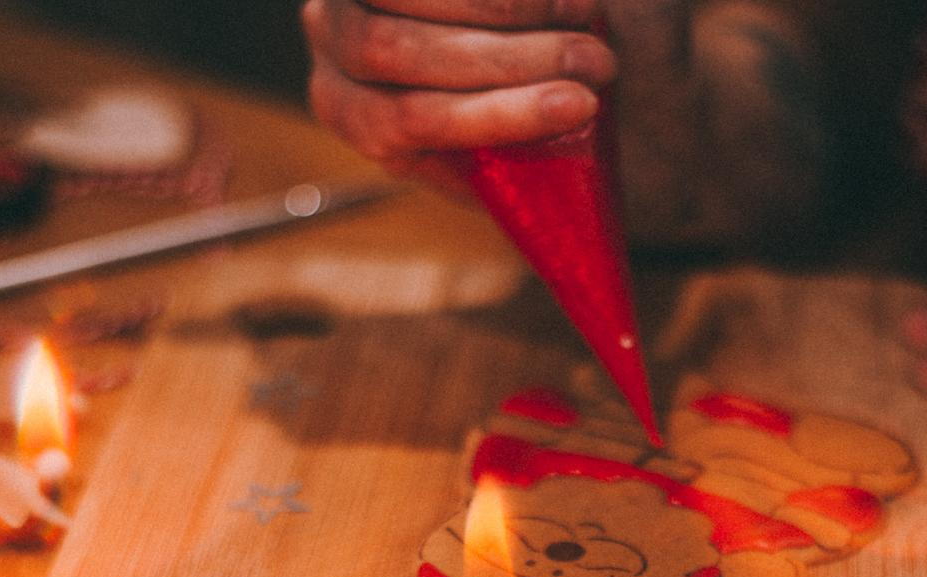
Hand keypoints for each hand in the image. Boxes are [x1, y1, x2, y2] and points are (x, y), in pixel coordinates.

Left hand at [301, 0, 614, 179]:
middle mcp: (331, 47)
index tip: (578, 107)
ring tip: (588, 17)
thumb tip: (567, 206)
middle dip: (511, 60)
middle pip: (400, 52)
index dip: (496, 115)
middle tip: (595, 62)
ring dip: (513, 10)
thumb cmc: (475, 98)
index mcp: (350, 114)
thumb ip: (497, 162)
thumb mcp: (472, 149)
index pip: (406, 121)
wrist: (454, 28)